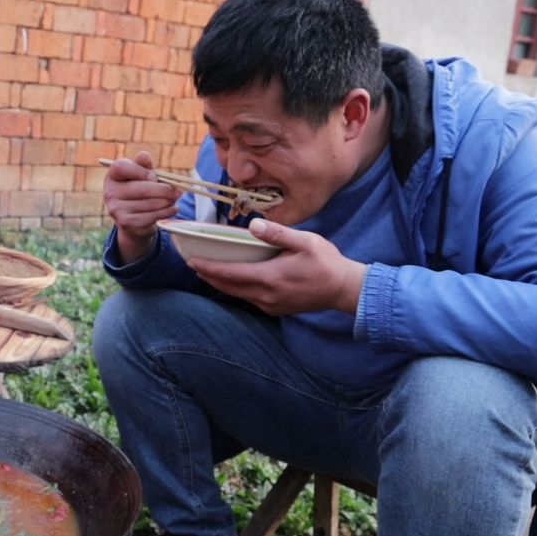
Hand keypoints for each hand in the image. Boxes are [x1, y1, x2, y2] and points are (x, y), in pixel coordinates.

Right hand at [103, 151, 180, 262]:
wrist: (133, 220)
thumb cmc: (139, 190)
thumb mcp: (141, 174)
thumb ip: (143, 164)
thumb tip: (144, 155)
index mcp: (113, 175)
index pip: (122, 167)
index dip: (141, 171)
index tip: (155, 177)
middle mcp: (110, 192)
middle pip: (141, 189)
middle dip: (164, 190)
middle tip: (178, 191)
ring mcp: (115, 209)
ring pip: (149, 204)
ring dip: (167, 201)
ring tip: (175, 199)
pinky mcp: (125, 223)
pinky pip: (150, 216)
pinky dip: (166, 212)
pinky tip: (173, 209)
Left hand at [187, 219, 367, 315]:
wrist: (345, 289)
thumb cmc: (326, 263)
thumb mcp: (305, 241)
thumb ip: (278, 234)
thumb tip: (253, 226)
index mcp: (270, 278)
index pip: (230, 273)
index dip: (208, 268)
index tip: (192, 261)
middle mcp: (265, 296)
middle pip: (228, 286)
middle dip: (208, 276)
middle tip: (192, 263)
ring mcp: (270, 305)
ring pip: (236, 294)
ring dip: (220, 283)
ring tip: (206, 271)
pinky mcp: (275, 309)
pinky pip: (248, 299)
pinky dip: (235, 289)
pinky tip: (232, 279)